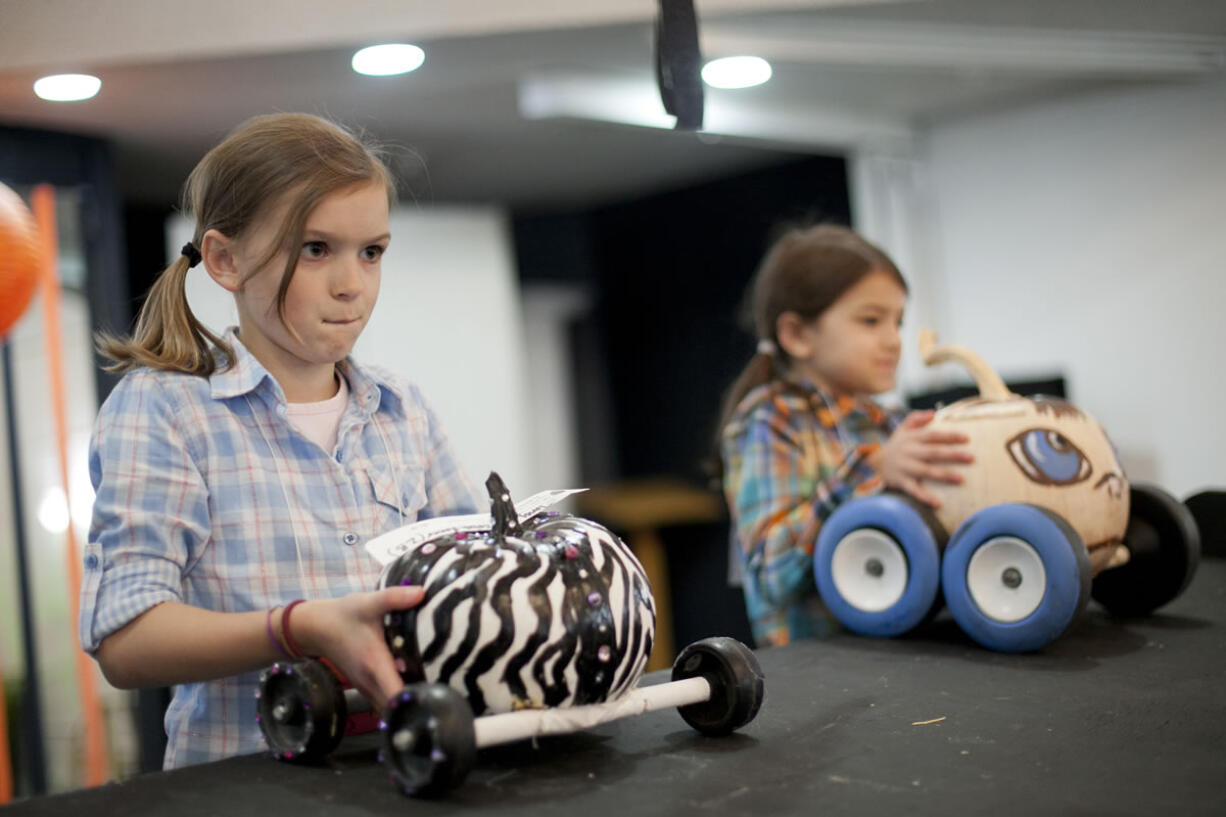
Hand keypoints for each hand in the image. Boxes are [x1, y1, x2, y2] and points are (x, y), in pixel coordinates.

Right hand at [290, 585, 424, 710]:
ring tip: (430, 694)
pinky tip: (413, 689)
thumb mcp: (368, 603)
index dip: (416, 701)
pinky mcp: (365, 687)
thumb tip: (421, 592)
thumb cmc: (343, 616)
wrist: (316, 627)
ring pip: (389, 709)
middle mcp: (370, 682)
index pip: (395, 696)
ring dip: (407, 706)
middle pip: (397, 709)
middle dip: (418, 706)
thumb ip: (394, 598)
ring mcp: (366, 688)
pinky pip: (383, 703)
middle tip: (441, 696)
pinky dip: (397, 702)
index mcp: (375, 665)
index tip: (435, 698)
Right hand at [868, 410, 973, 507]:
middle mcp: (909, 452)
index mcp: (912, 438)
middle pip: (933, 453)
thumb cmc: (896, 444)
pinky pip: (914, 490)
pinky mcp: (901, 482)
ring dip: (943, 474)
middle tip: (971, 457)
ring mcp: (905, 468)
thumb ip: (916, 418)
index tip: (966, 439)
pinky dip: (925, 497)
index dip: (949, 436)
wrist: (875, 462)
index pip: (933, 435)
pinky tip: (938, 503)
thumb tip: (933, 413)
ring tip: (960, 478)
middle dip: (952, 455)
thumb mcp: (903, 428)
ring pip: (926, 471)